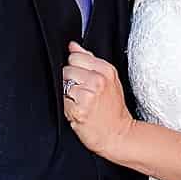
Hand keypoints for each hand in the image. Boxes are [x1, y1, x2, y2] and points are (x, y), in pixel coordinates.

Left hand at [62, 42, 134, 160]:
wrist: (118, 135)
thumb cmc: (113, 109)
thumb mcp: (108, 79)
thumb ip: (89, 59)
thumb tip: (73, 45)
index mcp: (106, 69)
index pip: (75, 56)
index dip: (75, 68)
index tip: (82, 79)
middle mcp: (97, 80)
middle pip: (66, 70)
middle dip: (70, 82)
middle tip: (82, 94)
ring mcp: (88, 95)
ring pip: (62, 85)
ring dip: (67, 95)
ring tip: (80, 103)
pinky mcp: (78, 110)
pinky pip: (62, 101)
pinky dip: (66, 108)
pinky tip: (77, 111)